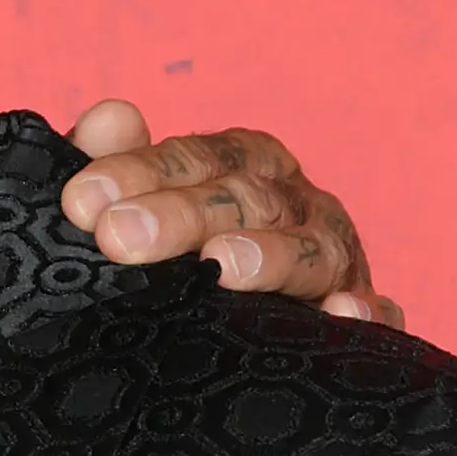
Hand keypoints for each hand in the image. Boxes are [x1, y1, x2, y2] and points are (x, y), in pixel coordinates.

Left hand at [61, 102, 402, 325]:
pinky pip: (374, 311)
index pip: (194, 158)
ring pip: (311, 248)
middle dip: (181, 216)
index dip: (140, 172)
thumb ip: (111, 168)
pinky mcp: (360, 313)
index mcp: (242, 166)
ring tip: (224, 266)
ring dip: (271, 255)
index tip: (82, 201)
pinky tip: (344, 316)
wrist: (228, 336)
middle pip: (245, 198)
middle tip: (120, 238)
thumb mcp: (132, 208)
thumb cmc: (169, 257)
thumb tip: (107, 119)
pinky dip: (366, 313)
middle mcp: (294, 203)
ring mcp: (334, 259)